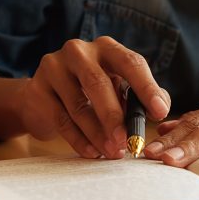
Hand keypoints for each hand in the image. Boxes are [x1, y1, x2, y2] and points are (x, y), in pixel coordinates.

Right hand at [17, 37, 169, 158]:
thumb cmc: (89, 92)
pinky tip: (92, 152)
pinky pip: (61, 119)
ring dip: (97, 133)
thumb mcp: (118, 88)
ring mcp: (54, 67)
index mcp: (106, 47)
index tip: (159, 113)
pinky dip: (79, 139)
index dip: (146, 88)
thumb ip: (140, 97)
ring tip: (112, 152)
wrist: (42, 97)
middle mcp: (78, 51)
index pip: (130, 62)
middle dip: (115, 116)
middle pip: (98, 83)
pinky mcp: (37, 89)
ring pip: (78, 105)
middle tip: (128, 141)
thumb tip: (161, 108)